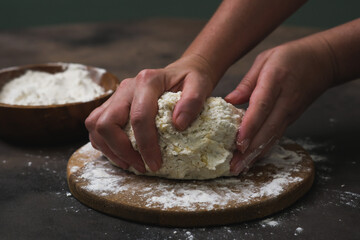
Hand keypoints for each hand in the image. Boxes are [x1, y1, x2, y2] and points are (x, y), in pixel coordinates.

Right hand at [85, 54, 216, 172]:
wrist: (183, 70)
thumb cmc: (191, 79)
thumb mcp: (200, 85)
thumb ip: (192, 102)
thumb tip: (178, 125)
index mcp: (148, 81)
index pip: (139, 117)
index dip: (145, 145)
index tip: (155, 164)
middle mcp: (127, 87)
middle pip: (107, 122)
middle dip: (121, 150)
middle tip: (141, 167)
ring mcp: (117, 95)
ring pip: (96, 124)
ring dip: (109, 149)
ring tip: (130, 164)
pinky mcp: (113, 104)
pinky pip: (96, 124)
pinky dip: (104, 143)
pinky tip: (121, 154)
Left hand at [226, 37, 334, 173]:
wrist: (322, 62)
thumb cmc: (290, 57)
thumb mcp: (265, 59)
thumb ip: (247, 82)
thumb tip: (228, 100)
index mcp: (275, 80)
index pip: (261, 106)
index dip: (250, 125)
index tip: (238, 141)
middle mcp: (284, 100)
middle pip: (267, 129)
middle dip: (250, 149)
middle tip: (234, 166)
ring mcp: (289, 112)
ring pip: (273, 137)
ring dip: (256, 155)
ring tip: (239, 168)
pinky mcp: (291, 119)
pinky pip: (276, 136)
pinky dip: (264, 150)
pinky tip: (252, 159)